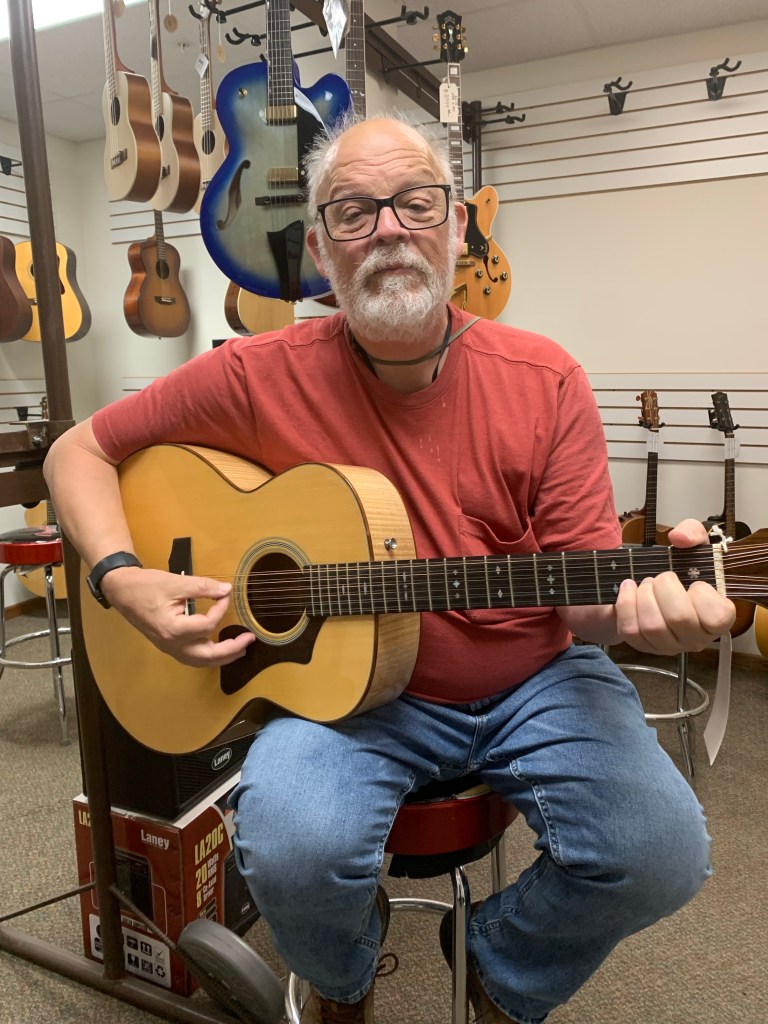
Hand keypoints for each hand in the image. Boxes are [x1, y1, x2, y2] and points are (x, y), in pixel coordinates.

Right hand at [101, 566, 254, 666]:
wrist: (122, 590)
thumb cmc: (146, 586)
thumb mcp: (177, 582)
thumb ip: (203, 587)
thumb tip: (226, 590)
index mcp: (173, 629)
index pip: (207, 625)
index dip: (220, 609)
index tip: (225, 596)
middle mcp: (172, 644)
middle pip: (208, 656)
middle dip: (231, 650)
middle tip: (249, 639)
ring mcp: (169, 648)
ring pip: (200, 661)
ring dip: (221, 657)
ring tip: (240, 649)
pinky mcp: (168, 645)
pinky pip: (192, 657)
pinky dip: (208, 656)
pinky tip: (218, 648)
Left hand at [615, 518, 735, 654]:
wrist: (650, 585)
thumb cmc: (680, 571)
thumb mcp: (692, 546)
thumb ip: (693, 533)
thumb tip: (680, 538)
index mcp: (717, 618)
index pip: (717, 616)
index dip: (701, 594)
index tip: (694, 582)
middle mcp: (696, 638)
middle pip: (679, 618)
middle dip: (664, 587)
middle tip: (660, 578)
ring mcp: (670, 646)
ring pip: (652, 626)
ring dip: (644, 596)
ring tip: (645, 584)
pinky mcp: (644, 647)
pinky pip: (630, 630)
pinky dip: (625, 604)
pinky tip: (628, 589)